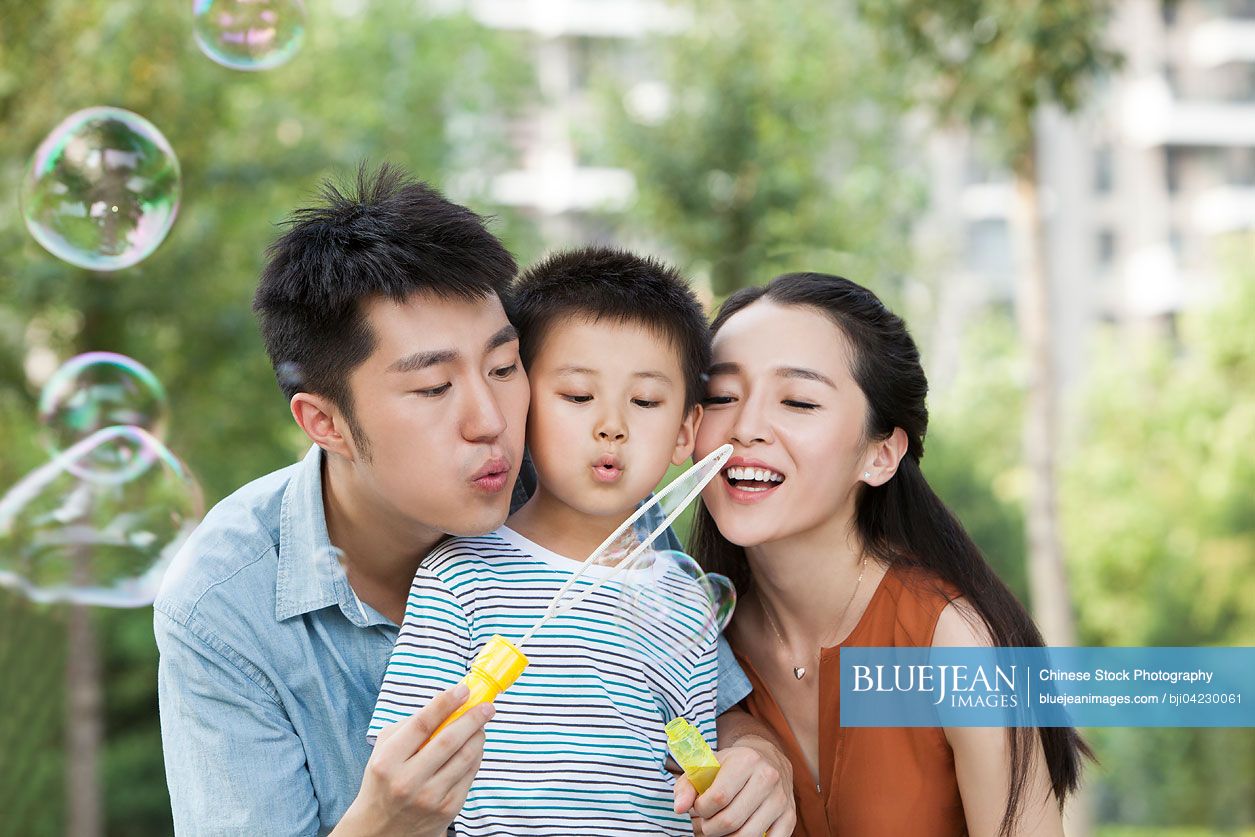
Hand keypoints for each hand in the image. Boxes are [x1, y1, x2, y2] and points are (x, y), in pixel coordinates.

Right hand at [334, 683, 491, 836]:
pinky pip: (470, 775)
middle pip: (449, 740)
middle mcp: (407, 781)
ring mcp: (429, 798)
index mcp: (387, 761)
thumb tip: (445, 703)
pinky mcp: (447, 810)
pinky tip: (475, 747)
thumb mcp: (383, 751)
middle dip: (473, 718)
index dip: (445, 703)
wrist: (380, 831)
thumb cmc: (384, 780)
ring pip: (465, 757)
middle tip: (487, 705)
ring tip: (482, 725)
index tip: (463, 689)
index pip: (421, 724)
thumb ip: (409, 726)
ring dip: (479, 736)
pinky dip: (476, 756)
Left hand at [674, 735, 795, 836]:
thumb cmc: (732, 765)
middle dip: (709, 828)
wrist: (768, 759)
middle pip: (730, 821)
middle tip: (704, 824)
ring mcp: (781, 800)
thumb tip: (679, 808)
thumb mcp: (707, 766)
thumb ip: (687, 785)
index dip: (701, 809)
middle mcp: (768, 778)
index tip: (698, 807)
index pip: (718, 797)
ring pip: (747, 836)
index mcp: (746, 761)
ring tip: (717, 829)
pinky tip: (736, 834)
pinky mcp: (789, 817)